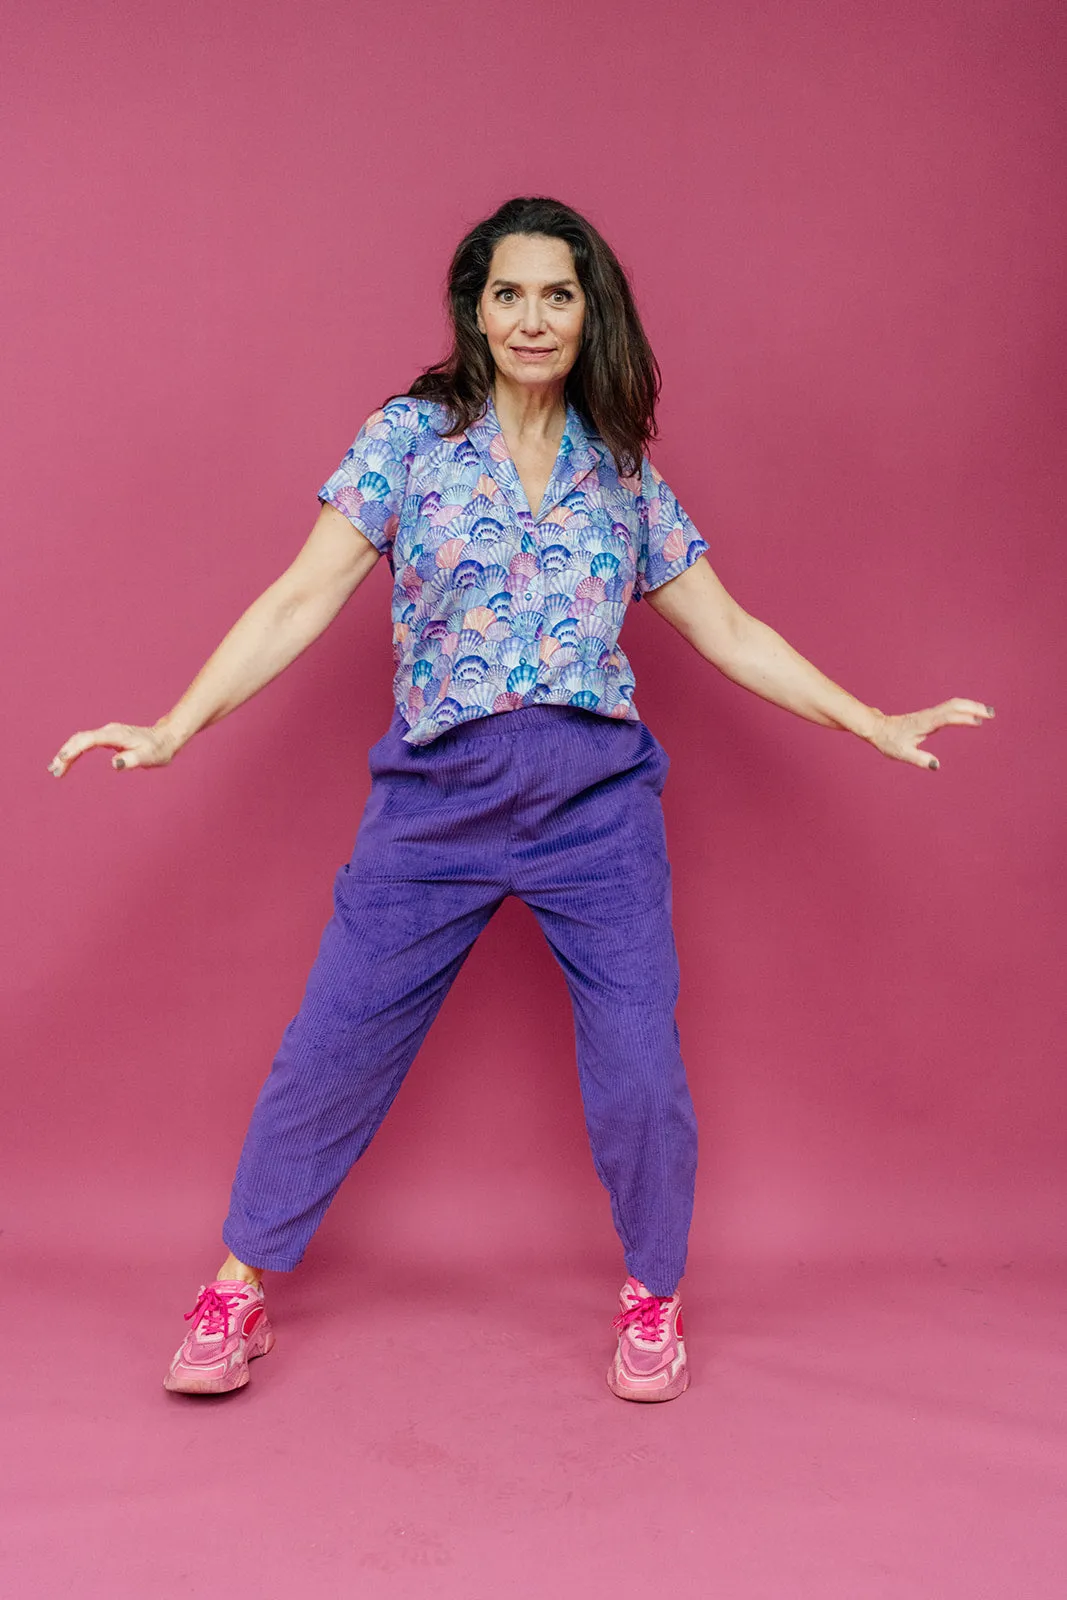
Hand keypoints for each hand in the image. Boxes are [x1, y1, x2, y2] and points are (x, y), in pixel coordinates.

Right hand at [47, 720, 181, 777]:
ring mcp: (107, 733)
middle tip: (54, 771)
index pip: (89, 740)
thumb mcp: (149, 757)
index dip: (74, 749)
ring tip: (55, 769)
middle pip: (80, 739)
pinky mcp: (107, 738)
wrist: (165, 739)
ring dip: (67, 753)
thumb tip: (114, 764)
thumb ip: (132, 760)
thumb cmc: (158, 750)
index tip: (62, 759)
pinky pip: (85, 743)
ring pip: (80, 740)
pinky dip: (74, 751)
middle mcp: (108, 731)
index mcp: (116, 735)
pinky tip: (67, 761)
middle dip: (65, 754)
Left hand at [867, 699, 993, 769]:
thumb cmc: (889, 741)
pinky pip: (950, 708)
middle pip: (955, 705)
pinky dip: (964, 708)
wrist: (878, 728)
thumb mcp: (902, 754)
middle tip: (992, 713)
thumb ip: (919, 759)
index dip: (964, 718)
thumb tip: (936, 765)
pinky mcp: (930, 715)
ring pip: (954, 704)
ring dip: (972, 706)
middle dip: (974, 707)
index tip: (979, 722)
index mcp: (925, 723)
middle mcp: (929, 715)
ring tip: (988, 713)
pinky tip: (972, 714)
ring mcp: (930, 714)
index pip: (948, 717)